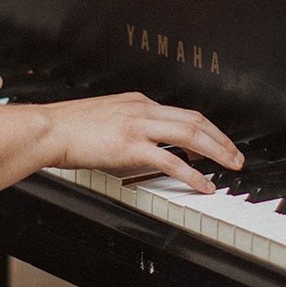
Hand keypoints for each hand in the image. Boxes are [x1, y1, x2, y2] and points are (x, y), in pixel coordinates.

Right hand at [0, 90, 242, 208]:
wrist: (48, 129)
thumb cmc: (68, 130)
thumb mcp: (106, 122)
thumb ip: (129, 132)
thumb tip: (147, 154)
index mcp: (137, 102)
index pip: (181, 113)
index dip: (204, 130)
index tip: (216, 144)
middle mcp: (142, 109)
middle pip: (195, 119)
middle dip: (221, 138)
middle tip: (237, 155)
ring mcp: (138, 125)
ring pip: (190, 134)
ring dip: (217, 151)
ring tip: (231, 166)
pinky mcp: (131, 146)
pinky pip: (171, 160)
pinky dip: (193, 173)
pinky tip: (205, 184)